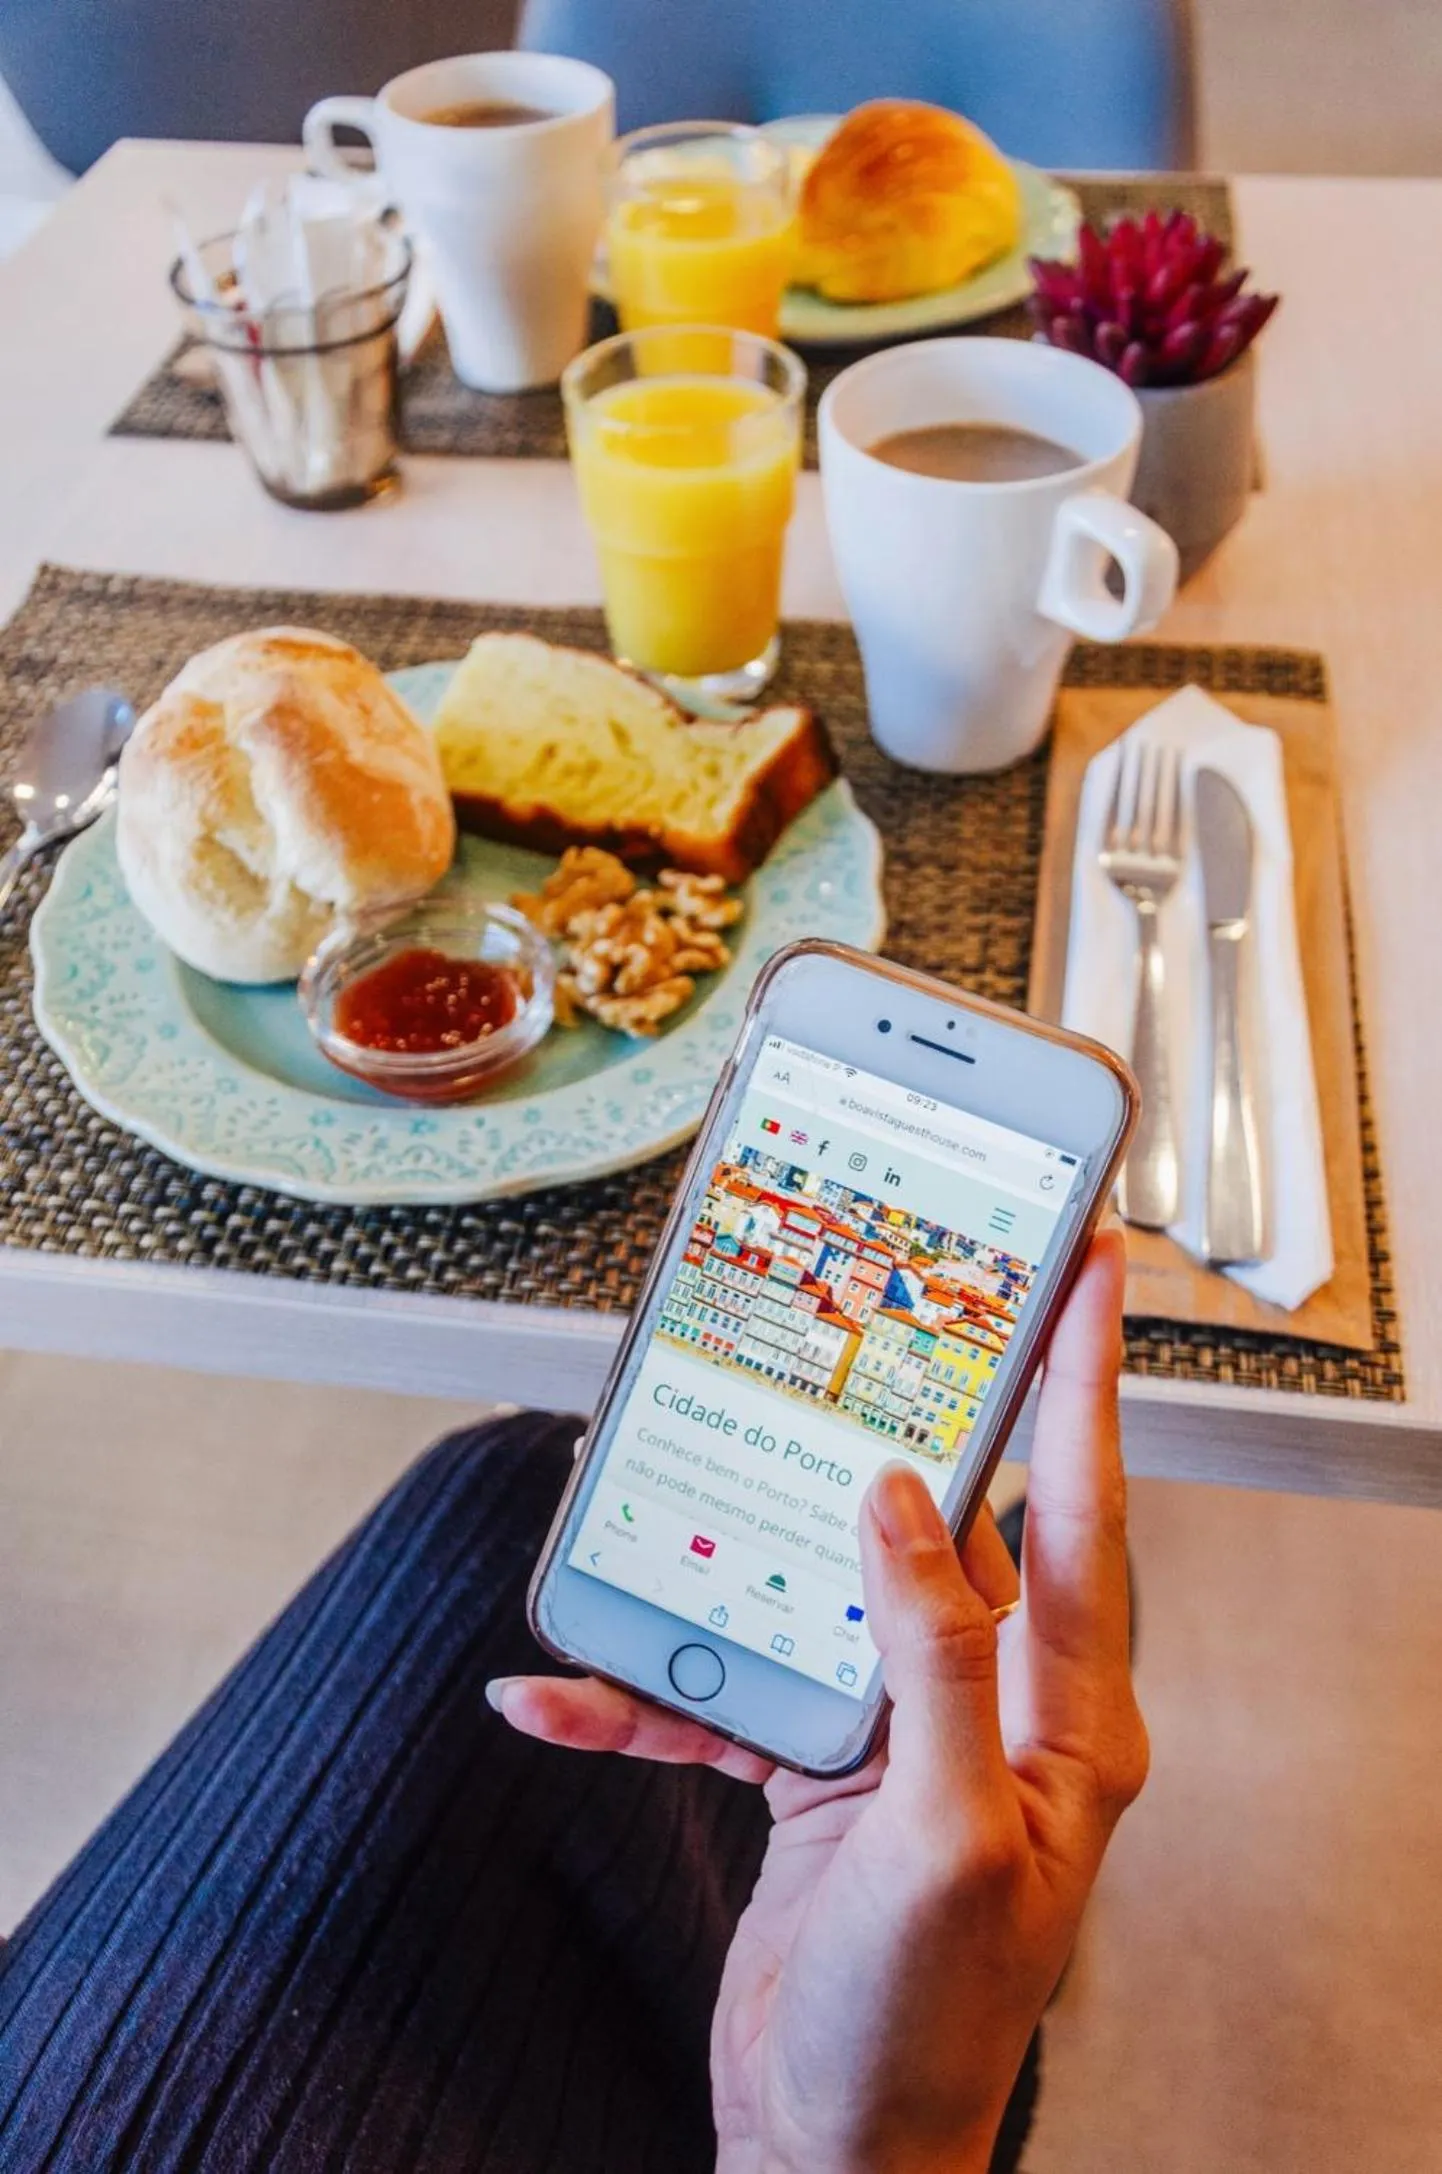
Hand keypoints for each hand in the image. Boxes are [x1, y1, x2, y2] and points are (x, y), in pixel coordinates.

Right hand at [489, 1230, 1147, 2173]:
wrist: (832, 2156)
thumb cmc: (929, 2028)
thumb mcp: (948, 1837)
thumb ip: (931, 1658)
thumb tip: (893, 1501)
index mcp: (1060, 1712)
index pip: (1078, 1508)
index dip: (1084, 1379)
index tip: (1085, 1266)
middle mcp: (984, 1701)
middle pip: (931, 1522)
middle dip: (880, 1423)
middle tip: (859, 1307)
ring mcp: (890, 1727)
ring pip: (806, 1589)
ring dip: (721, 1559)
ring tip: (656, 1492)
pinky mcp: (807, 1765)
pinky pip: (715, 1694)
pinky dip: (638, 1694)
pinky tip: (556, 1691)